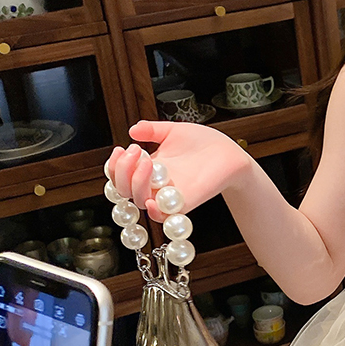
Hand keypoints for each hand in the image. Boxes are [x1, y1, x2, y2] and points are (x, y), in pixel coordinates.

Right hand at [107, 121, 251, 222]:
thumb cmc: (204, 143)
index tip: (121, 148)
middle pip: (123, 190)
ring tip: (147, 161)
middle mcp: (155, 184)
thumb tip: (133, 129)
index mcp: (148, 168)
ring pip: (140, 201)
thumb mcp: (174, 131)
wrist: (230, 152)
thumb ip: (152, 130)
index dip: (114, 166)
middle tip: (135, 151)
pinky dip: (155, 210)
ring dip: (136, 182)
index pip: (119, 175)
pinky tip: (152, 198)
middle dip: (121, 171)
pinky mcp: (186, 202)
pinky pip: (164, 216)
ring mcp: (169, 194)